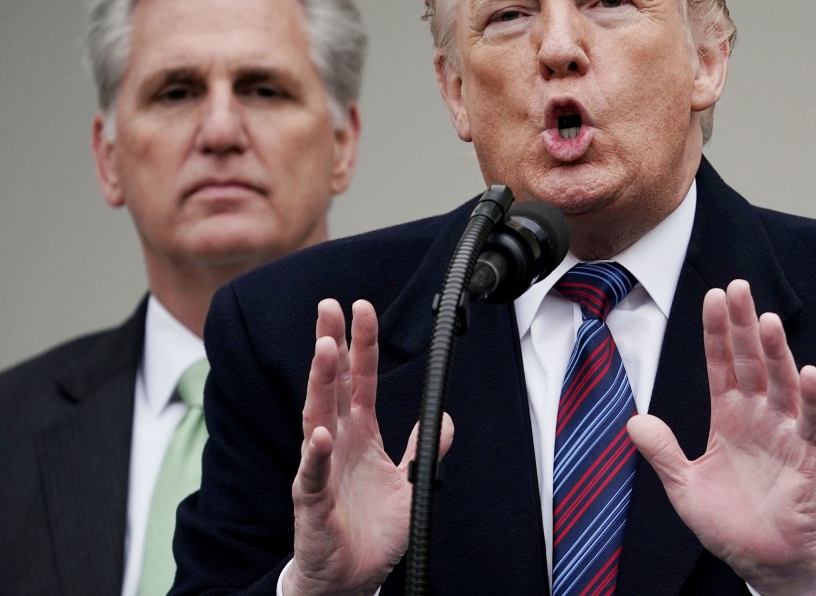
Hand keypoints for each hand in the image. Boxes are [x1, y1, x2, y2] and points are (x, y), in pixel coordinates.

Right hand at [283, 299, 454, 595]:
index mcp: (359, 435)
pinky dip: (315, 455)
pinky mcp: (312, 502)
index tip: (360, 309)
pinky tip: (320, 433)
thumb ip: (423, 448)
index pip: (358, 381)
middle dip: (331, 344)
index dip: (361, 346)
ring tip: (324, 348)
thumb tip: (443, 416)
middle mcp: (336, 443)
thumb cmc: (371, 532)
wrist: (350, 578)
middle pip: (332, 385)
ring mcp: (321, 469)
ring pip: (317, 417)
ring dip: (320, 382)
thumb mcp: (410, 483)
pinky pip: (312, 475)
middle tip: (329, 307)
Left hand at [627, 280, 815, 595]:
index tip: (713, 296)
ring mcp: (785, 434)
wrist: (764, 561)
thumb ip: (662, 452)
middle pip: (751, 362)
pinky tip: (809, 373)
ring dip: (776, 353)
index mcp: (728, 417)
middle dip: (744, 326)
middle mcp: (758, 417)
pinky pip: (812, 424)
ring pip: (782, 384)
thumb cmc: (728, 522)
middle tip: (739, 287)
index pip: (721, 364)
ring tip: (767, 320)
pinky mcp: (808, 458)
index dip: (717, 332)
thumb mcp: (683, 486)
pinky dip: (812, 399)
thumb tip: (633, 420)